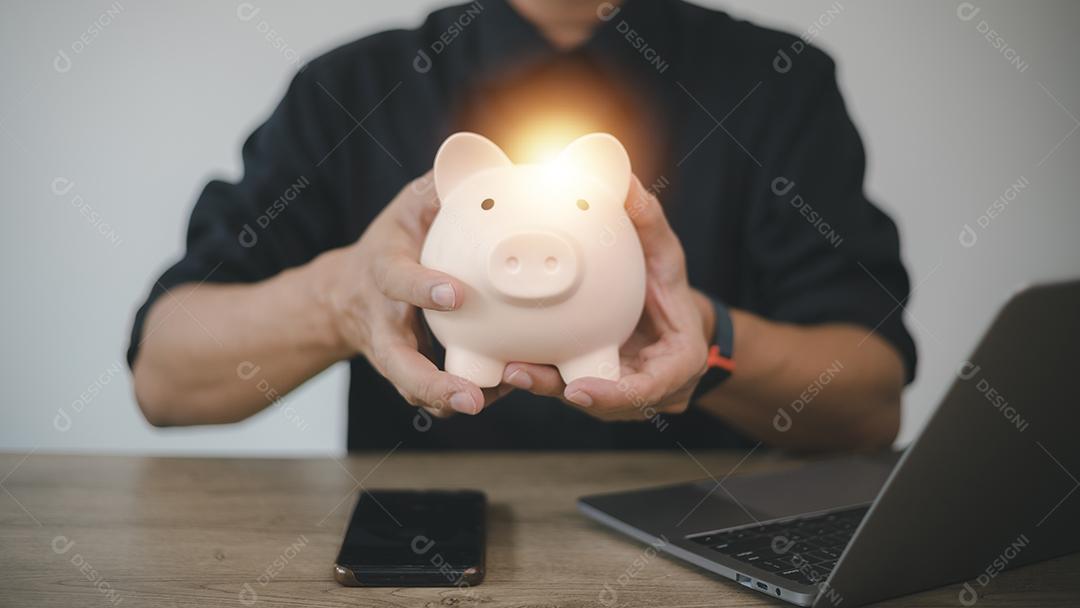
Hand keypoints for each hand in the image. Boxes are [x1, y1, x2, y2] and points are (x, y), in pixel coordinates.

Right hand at [325, 172, 512, 416]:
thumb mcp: (409, 207)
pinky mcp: (407, 373)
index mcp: (383, 272)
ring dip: (447, 400)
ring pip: (413, 387)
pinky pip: (430, 394)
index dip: (423, 287)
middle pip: (398, 361)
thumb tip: (485, 153)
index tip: (455, 294)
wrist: (347, 294)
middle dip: (429, 381)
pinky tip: (498, 394)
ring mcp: (393, 352)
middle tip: (469, 395)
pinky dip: (458, 398)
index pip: (398, 280)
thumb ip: (441, 188)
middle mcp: (384, 320)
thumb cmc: (394, 241)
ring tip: (483, 405)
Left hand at [501, 176, 713, 420]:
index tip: (579, 390)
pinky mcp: (591, 386)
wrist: (667, 317)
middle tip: (519, 372)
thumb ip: (648, 223)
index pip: (648, 389)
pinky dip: (539, 371)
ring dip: (540, 384)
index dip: (613, 395)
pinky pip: (564, 381)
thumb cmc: (668, 285)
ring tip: (504, 368)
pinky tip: (501, 357)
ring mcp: (617, 396)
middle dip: (558, 389)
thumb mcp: (665, 253)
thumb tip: (624, 178)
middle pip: (601, 401)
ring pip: (575, 396)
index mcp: (675, 366)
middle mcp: (644, 390)